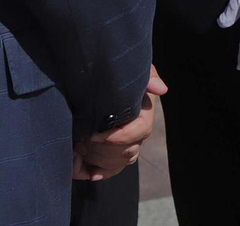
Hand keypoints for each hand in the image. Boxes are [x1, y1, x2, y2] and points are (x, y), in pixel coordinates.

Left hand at [72, 66, 167, 181]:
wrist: (87, 81)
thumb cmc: (111, 74)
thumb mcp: (128, 69)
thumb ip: (147, 76)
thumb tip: (162, 89)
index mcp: (142, 112)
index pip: (142, 131)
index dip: (120, 136)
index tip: (96, 132)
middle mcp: (134, 132)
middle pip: (128, 151)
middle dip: (102, 148)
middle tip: (83, 137)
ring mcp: (121, 146)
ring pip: (116, 163)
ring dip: (94, 157)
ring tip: (77, 144)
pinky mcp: (106, 156)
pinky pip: (105, 171)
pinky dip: (91, 171)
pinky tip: (77, 165)